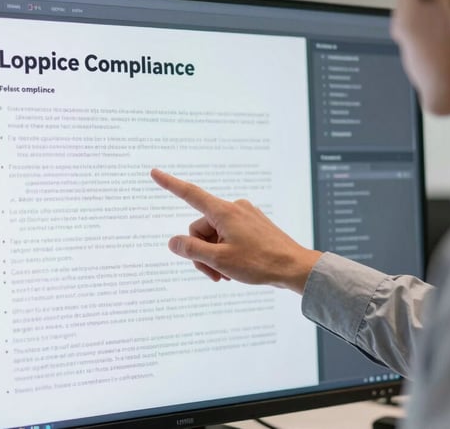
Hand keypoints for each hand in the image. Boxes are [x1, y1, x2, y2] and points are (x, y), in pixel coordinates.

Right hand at [150, 168, 321, 294]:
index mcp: (224, 211)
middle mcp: (234, 208)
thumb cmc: (259, 263)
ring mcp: (245, 216)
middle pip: (201, 229)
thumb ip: (191, 250)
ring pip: (215, 236)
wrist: (294, 267)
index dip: (170, 184)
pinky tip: (236, 269)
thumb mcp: (219, 260)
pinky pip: (229, 237)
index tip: (155, 173)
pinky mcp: (253, 226)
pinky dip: (227, 254)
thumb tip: (173, 242)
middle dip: (202, 252)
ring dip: (215, 256)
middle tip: (214, 275)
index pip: (190, 194)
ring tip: (226, 276)